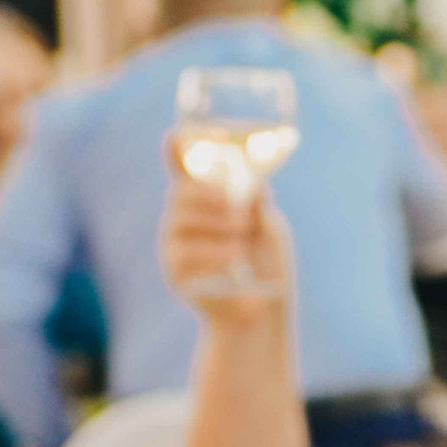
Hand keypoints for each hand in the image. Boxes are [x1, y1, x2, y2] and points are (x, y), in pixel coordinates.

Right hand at [158, 136, 294, 317]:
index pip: (183, 158)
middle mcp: (185, 213)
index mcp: (207, 193)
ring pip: (181, 218)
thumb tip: (257, 190)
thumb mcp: (271, 230)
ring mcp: (175, 241)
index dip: (187, 141)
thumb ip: (261, 209)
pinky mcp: (174, 270)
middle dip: (210, 196)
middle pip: (181, 190)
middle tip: (239, 213)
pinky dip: (214, 254)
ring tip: (242, 240)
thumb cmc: (266, 264)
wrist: (262, 312)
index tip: (209, 135)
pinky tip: (235, 261)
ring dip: (216, 225)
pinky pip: (185, 253)